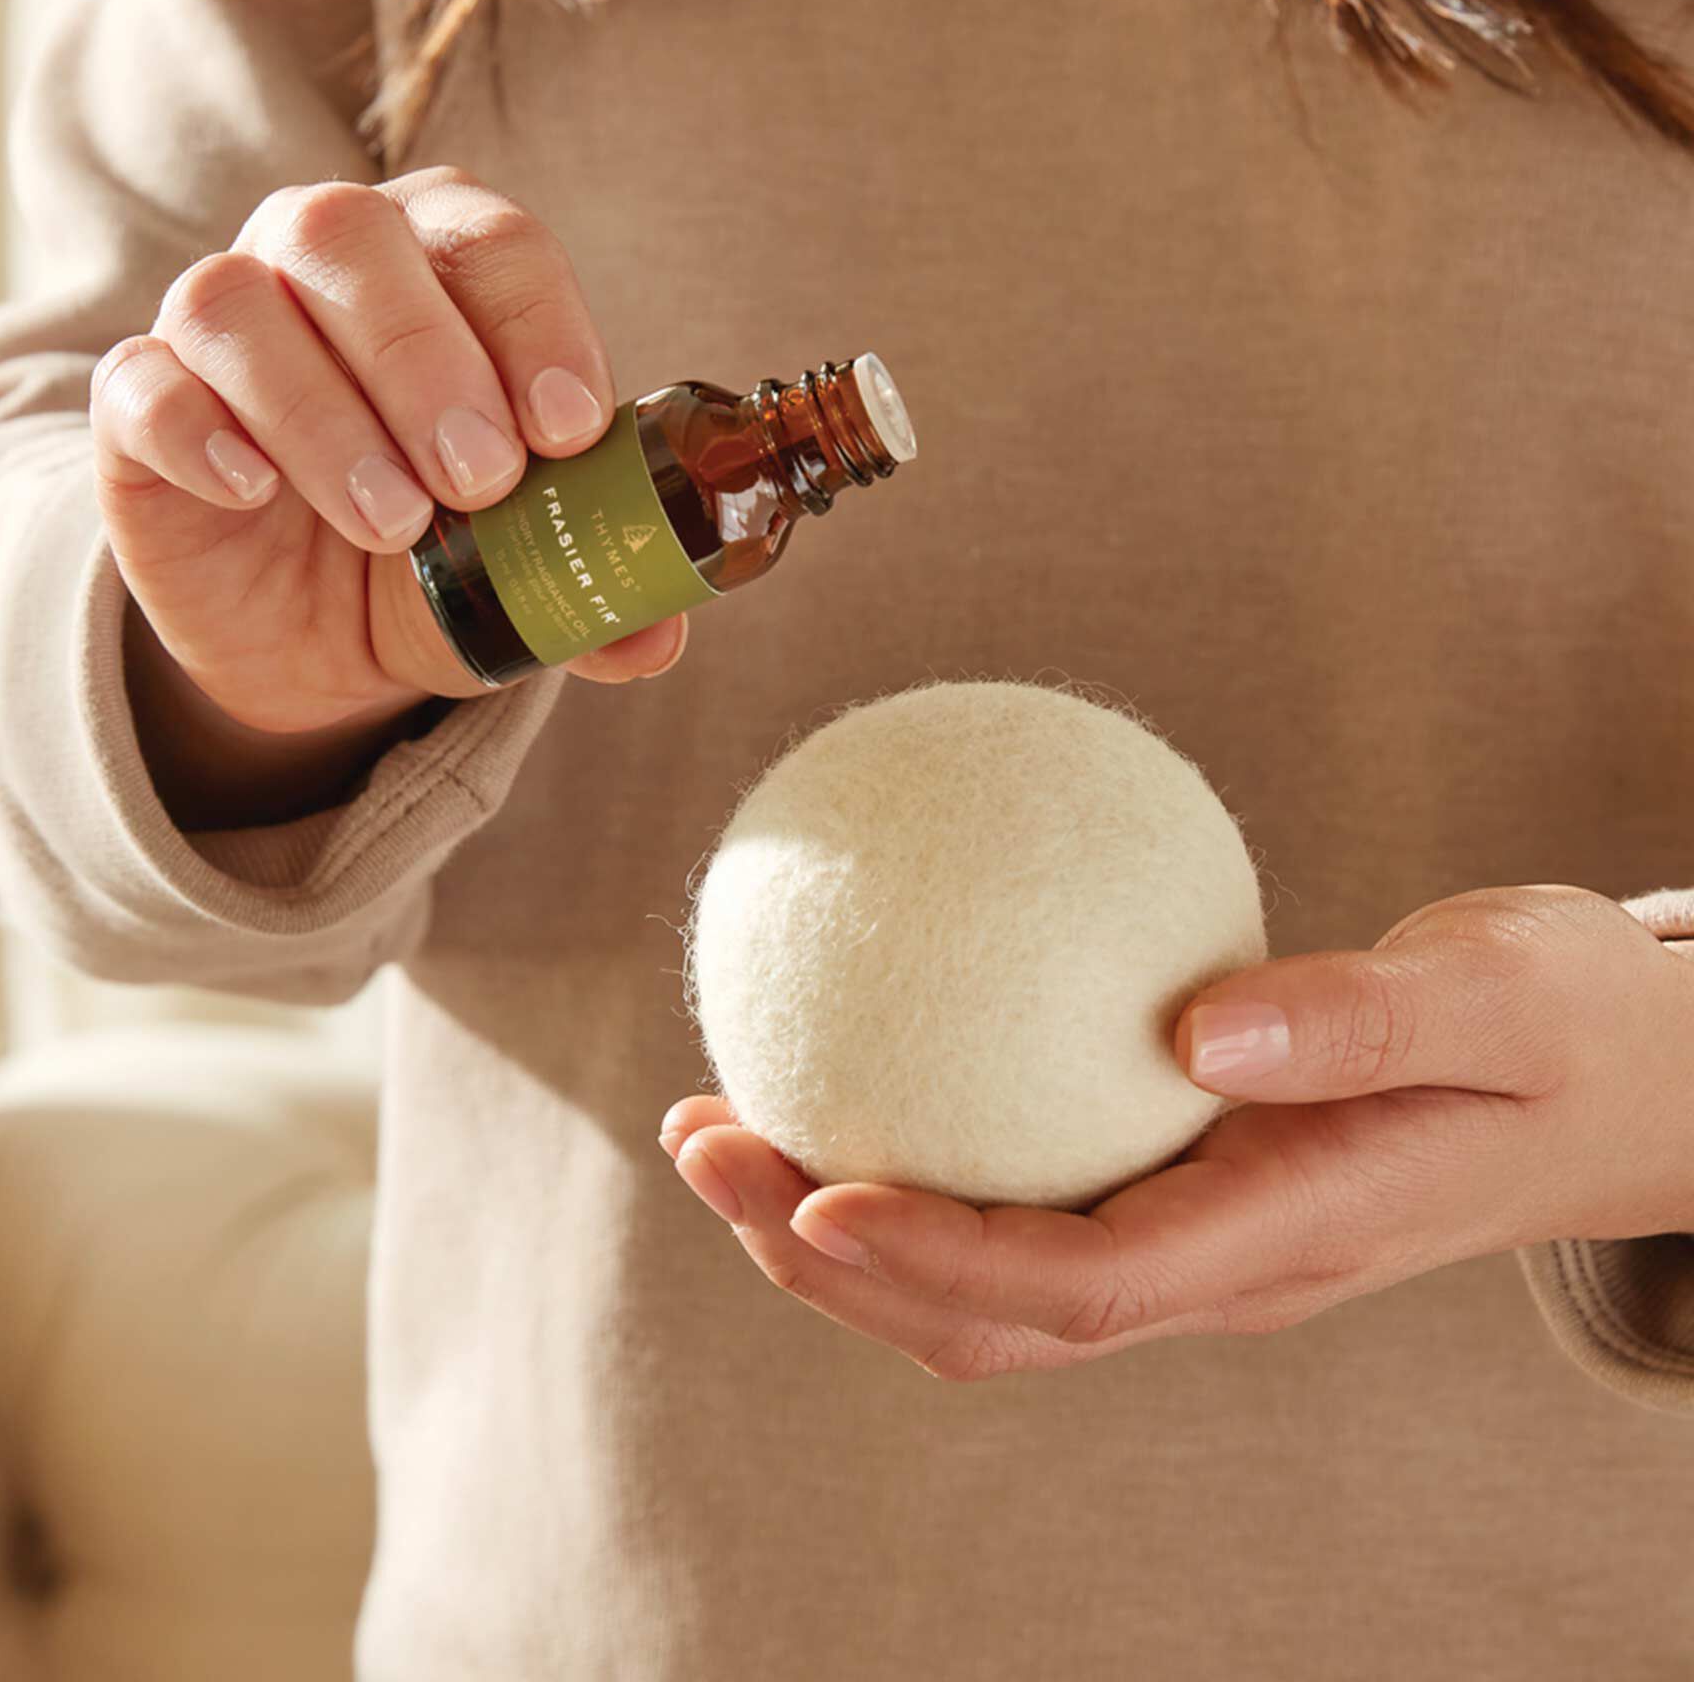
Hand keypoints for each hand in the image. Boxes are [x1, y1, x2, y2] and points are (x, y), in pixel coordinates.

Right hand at [92, 168, 688, 741]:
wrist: (304, 633)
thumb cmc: (432, 559)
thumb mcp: (520, 583)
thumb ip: (589, 595)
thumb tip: (657, 640)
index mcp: (442, 265)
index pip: (490, 241)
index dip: (535, 322)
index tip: (570, 428)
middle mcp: (321, 262)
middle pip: (352, 239)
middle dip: (426, 360)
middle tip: (480, 480)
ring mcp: (217, 327)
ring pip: (235, 304)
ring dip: (323, 413)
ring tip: (392, 523)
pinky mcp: (139, 406)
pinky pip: (141, 382)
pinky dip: (199, 430)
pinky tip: (254, 494)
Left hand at [659, 884, 1693, 1381]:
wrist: (1619, 1081)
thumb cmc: (1571, 1030)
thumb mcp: (1506, 993)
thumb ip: (1366, 1017)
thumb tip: (1194, 1024)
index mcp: (1288, 1236)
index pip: (1082, 1286)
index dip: (934, 1259)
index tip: (810, 1190)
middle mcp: (1219, 1266)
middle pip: (990, 1312)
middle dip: (830, 1253)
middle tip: (704, 1142)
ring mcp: (1191, 1241)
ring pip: (984, 1282)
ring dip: (837, 1224)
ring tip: (721, 1125)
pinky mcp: (1174, 1193)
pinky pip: (1018, 1200)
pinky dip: (911, 1161)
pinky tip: (847, 1059)